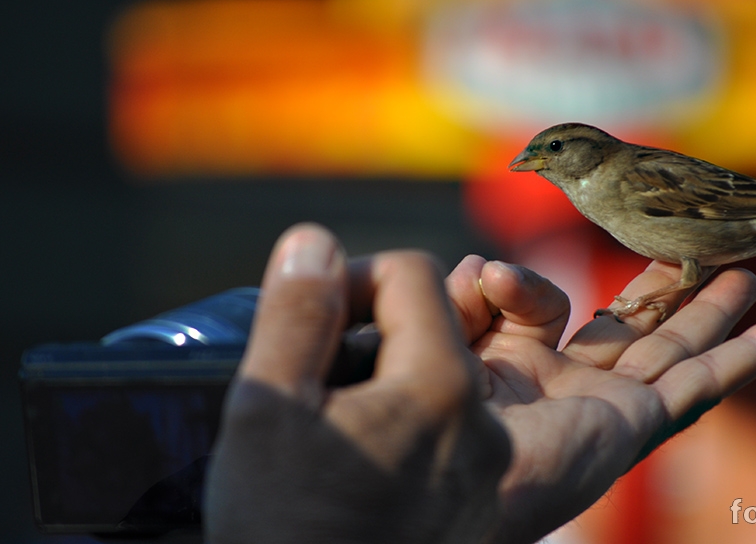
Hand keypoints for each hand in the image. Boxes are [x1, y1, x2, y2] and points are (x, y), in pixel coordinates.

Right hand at [206, 223, 510, 543]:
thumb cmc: (280, 526)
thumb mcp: (265, 411)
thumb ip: (297, 315)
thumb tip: (315, 240)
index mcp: (438, 389)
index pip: (413, 275)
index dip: (356, 277)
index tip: (314, 312)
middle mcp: (482, 423)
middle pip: (450, 316)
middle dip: (393, 310)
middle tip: (334, 342)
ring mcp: (489, 463)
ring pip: (464, 362)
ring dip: (416, 347)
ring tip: (352, 379)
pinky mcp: (481, 494)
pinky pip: (467, 413)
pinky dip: (431, 392)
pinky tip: (376, 418)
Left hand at [447, 256, 755, 543]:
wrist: (441, 480)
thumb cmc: (421, 412)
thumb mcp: (442, 337)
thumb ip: (468, 295)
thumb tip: (485, 265)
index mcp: (515, 365)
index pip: (544, 306)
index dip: (522, 285)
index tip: (489, 278)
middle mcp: (567, 386)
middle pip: (629, 328)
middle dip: (662, 289)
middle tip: (689, 249)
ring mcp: (608, 407)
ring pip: (675, 351)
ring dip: (712, 313)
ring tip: (746, 276)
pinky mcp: (639, 425)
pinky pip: (702, 387)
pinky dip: (750, 358)